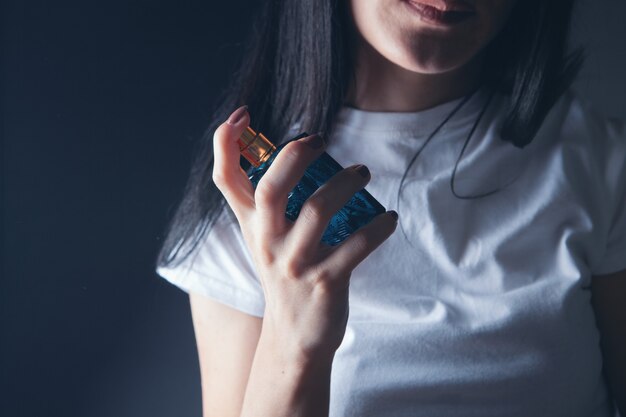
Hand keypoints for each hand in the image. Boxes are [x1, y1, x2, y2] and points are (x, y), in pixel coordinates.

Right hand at [212, 105, 397, 358]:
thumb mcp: (263, 237)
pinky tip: (389, 219)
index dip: (226, 142)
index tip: (243, 115)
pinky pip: (356, 245)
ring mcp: (295, 263)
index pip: (225, 179)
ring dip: (346, 183)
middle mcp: (267, 241)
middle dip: (295, 155)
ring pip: (318, 210)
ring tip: (363, 172)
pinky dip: (379, 227)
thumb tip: (285, 150)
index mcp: (251, 225)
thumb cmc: (284, 272)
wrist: (293, 335)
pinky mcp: (325, 282)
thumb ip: (262, 199)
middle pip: (271, 188)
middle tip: (320, 139)